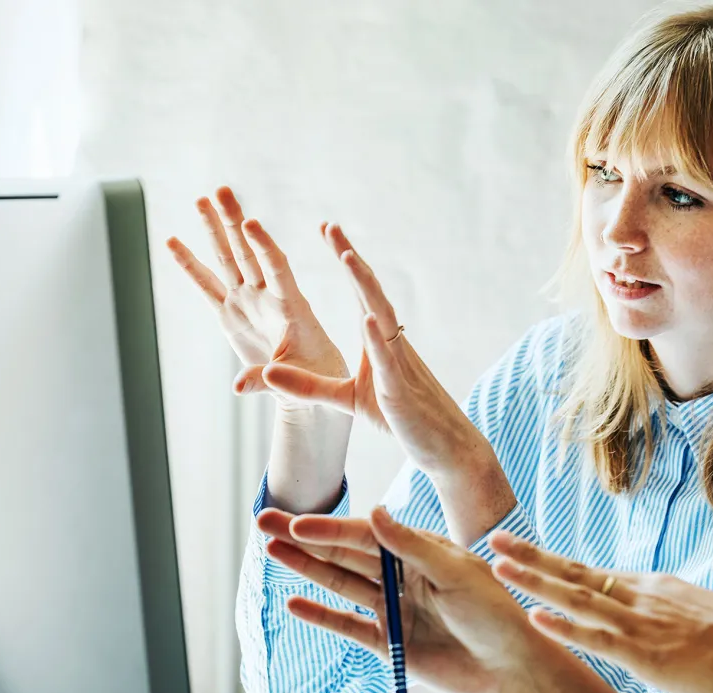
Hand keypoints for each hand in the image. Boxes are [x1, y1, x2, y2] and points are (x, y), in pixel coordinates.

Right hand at [166, 186, 348, 407]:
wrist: (310, 385)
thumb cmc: (316, 379)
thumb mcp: (298, 381)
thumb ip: (268, 380)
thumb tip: (237, 389)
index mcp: (291, 306)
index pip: (277, 268)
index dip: (264, 246)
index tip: (251, 223)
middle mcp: (267, 297)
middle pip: (248, 252)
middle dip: (234, 222)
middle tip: (221, 190)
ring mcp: (247, 302)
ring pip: (227, 260)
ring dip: (214, 231)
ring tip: (200, 199)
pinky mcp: (231, 315)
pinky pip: (205, 286)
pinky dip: (189, 266)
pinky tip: (173, 241)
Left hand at [256, 235, 490, 476]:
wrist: (444, 446)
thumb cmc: (401, 419)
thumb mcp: (346, 400)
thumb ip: (308, 386)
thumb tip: (269, 372)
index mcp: (379, 341)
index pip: (361, 293)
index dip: (346, 261)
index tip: (329, 231)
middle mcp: (391, 343)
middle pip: (370, 292)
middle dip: (351, 258)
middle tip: (331, 227)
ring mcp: (398, 363)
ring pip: (381, 316)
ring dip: (365, 286)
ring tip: (347, 257)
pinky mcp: (400, 390)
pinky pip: (388, 359)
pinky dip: (377, 337)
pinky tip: (367, 317)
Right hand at [258, 507, 627, 692]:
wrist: (512, 665)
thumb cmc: (496, 612)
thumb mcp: (457, 572)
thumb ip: (412, 545)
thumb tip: (376, 511)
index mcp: (421, 550)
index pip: (366, 534)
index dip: (330, 528)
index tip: (297, 521)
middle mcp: (403, 574)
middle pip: (345, 553)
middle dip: (304, 538)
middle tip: (263, 521)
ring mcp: (395, 607)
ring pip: (341, 584)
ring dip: (306, 568)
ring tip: (271, 551)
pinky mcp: (391, 643)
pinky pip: (349, 625)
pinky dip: (322, 615)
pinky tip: (294, 602)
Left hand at [490, 532, 712, 692]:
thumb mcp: (696, 617)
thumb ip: (666, 614)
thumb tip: (650, 616)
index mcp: (654, 587)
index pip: (592, 572)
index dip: (553, 562)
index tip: (523, 551)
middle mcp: (643, 596)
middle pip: (575, 572)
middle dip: (532, 557)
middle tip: (494, 539)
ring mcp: (643, 623)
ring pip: (577, 597)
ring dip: (534, 581)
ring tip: (499, 567)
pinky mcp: (647, 654)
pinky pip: (597, 639)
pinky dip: (564, 627)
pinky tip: (536, 617)